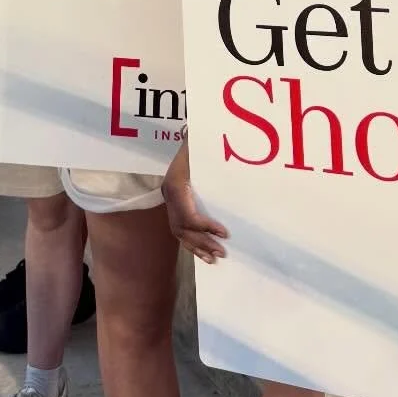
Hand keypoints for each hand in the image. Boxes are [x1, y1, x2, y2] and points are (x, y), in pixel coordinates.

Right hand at [162, 147, 227, 263]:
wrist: (182, 138)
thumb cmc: (197, 141)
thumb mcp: (200, 145)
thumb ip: (210, 150)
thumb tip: (228, 155)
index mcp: (175, 183)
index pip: (187, 214)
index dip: (205, 227)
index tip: (225, 233)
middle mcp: (169, 194)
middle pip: (182, 227)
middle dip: (202, 242)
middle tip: (222, 252)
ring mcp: (169, 200)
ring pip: (178, 232)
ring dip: (196, 247)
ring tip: (214, 258)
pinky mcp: (174, 205)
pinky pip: (179, 228)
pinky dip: (191, 242)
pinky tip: (204, 252)